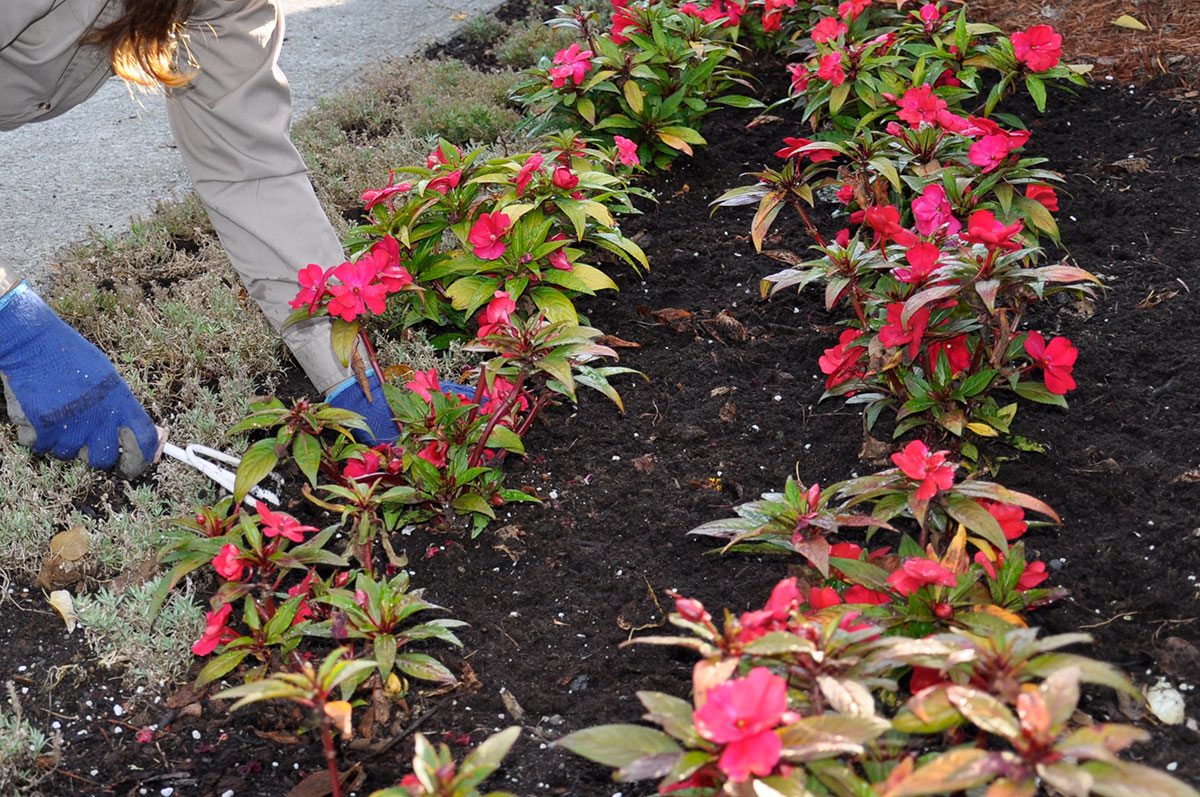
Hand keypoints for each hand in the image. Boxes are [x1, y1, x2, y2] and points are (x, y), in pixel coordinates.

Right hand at [0, 282, 162, 477]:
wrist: (33, 344)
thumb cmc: (72, 358)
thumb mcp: (109, 379)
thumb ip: (122, 409)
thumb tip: (140, 436)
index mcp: (121, 404)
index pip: (144, 443)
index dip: (141, 460)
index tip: (132, 466)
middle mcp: (100, 420)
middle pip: (102, 459)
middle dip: (93, 454)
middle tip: (84, 439)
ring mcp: (70, 427)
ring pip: (67, 454)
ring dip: (61, 441)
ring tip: (57, 413)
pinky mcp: (42, 430)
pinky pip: (39, 447)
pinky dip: (36, 435)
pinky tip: (38, 413)